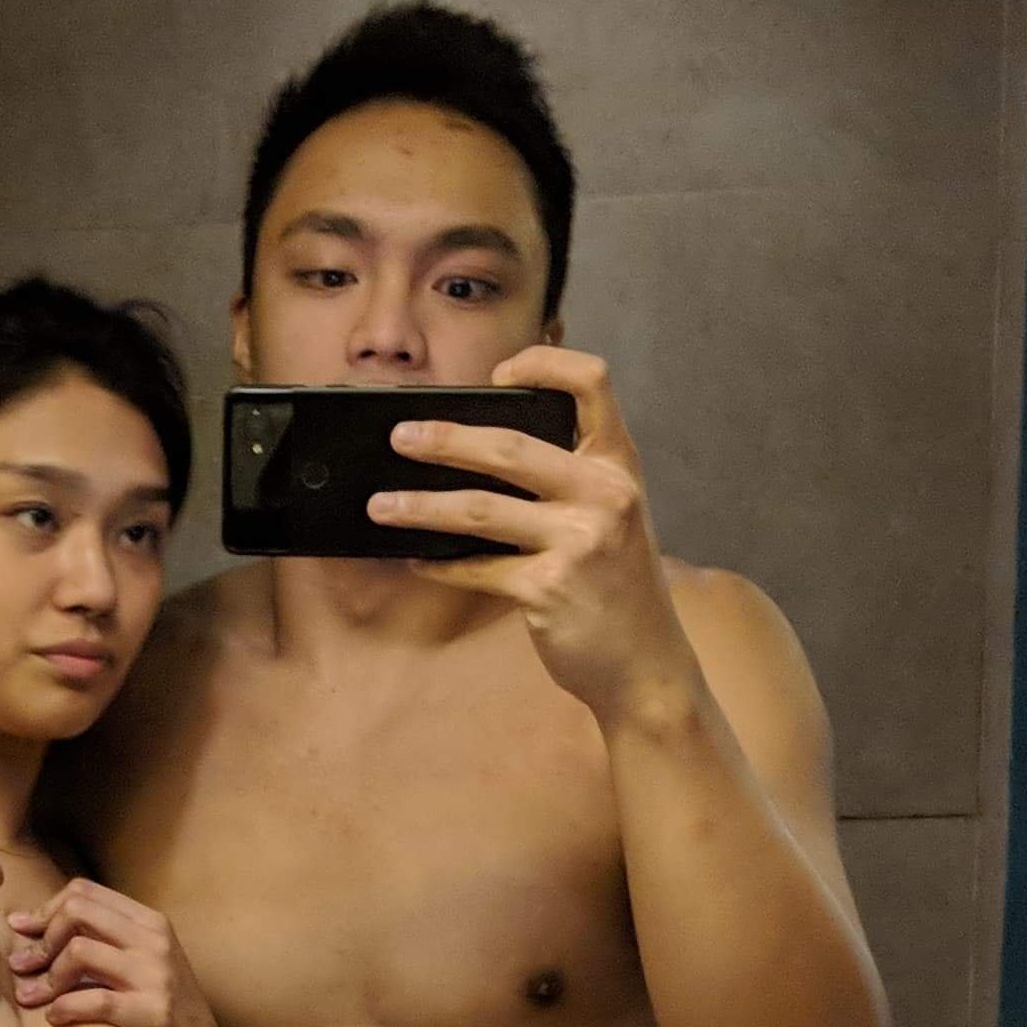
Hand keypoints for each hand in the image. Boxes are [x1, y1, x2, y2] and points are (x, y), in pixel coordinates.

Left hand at [4, 879, 231, 1026]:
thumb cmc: (164, 1004)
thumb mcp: (144, 958)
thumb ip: (106, 937)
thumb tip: (42, 922)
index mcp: (149, 920)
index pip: (83, 891)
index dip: (45, 909)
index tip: (24, 931)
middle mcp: (153, 940)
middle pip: (77, 911)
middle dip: (41, 939)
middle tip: (23, 966)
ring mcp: (155, 974)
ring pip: (79, 951)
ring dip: (46, 977)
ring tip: (32, 997)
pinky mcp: (152, 1012)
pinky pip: (94, 1001)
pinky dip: (64, 1008)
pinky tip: (55, 1018)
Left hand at [362, 346, 708, 732]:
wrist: (646, 663)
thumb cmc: (618, 584)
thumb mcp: (612, 516)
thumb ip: (568, 478)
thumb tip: (476, 452)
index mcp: (618, 463)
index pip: (592, 382)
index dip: (543, 363)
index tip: (496, 374)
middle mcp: (603, 493)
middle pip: (509, 447)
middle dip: (444, 440)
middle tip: (400, 438)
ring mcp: (578, 542)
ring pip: (478, 510)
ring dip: (420, 507)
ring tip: (380, 505)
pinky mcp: (547, 589)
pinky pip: (476, 568)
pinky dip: (440, 565)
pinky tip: (416, 559)